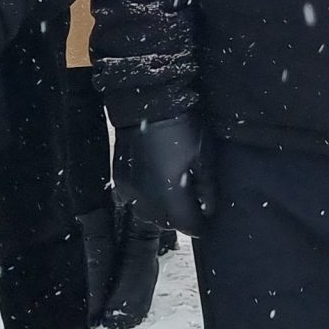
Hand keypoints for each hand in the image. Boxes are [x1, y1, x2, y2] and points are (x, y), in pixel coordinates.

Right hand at [113, 115, 215, 234]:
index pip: (188, 226)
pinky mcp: (120, 180)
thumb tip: (208, 210)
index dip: (201, 225)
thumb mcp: (203, 156)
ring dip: (164, 210)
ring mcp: (129, 190)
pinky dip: (148, 198)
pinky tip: (158, 183)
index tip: (208, 219)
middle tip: (195, 203)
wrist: (148, 103)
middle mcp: (145, 199)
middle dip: (182, 217)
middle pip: (168, 224)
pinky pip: (136, 200)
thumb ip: (207, 189)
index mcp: (168, 195)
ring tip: (177, 191)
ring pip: (149, 214)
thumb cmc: (181, 126)